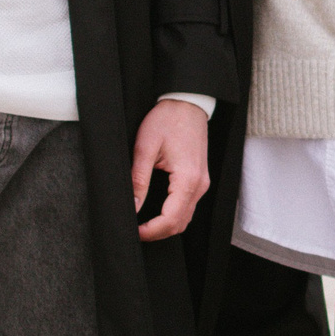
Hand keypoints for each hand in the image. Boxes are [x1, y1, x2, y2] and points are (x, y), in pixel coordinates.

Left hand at [132, 99, 210, 239]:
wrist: (187, 102)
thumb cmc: (167, 120)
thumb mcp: (145, 148)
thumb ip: (138, 181)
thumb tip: (131, 207)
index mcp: (188, 179)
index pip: (171, 219)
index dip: (151, 231)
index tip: (133, 231)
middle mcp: (200, 184)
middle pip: (180, 224)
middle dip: (157, 232)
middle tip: (135, 230)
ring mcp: (203, 182)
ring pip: (186, 217)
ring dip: (166, 226)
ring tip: (143, 224)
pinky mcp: (200, 178)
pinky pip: (188, 206)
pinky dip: (174, 215)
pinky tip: (157, 212)